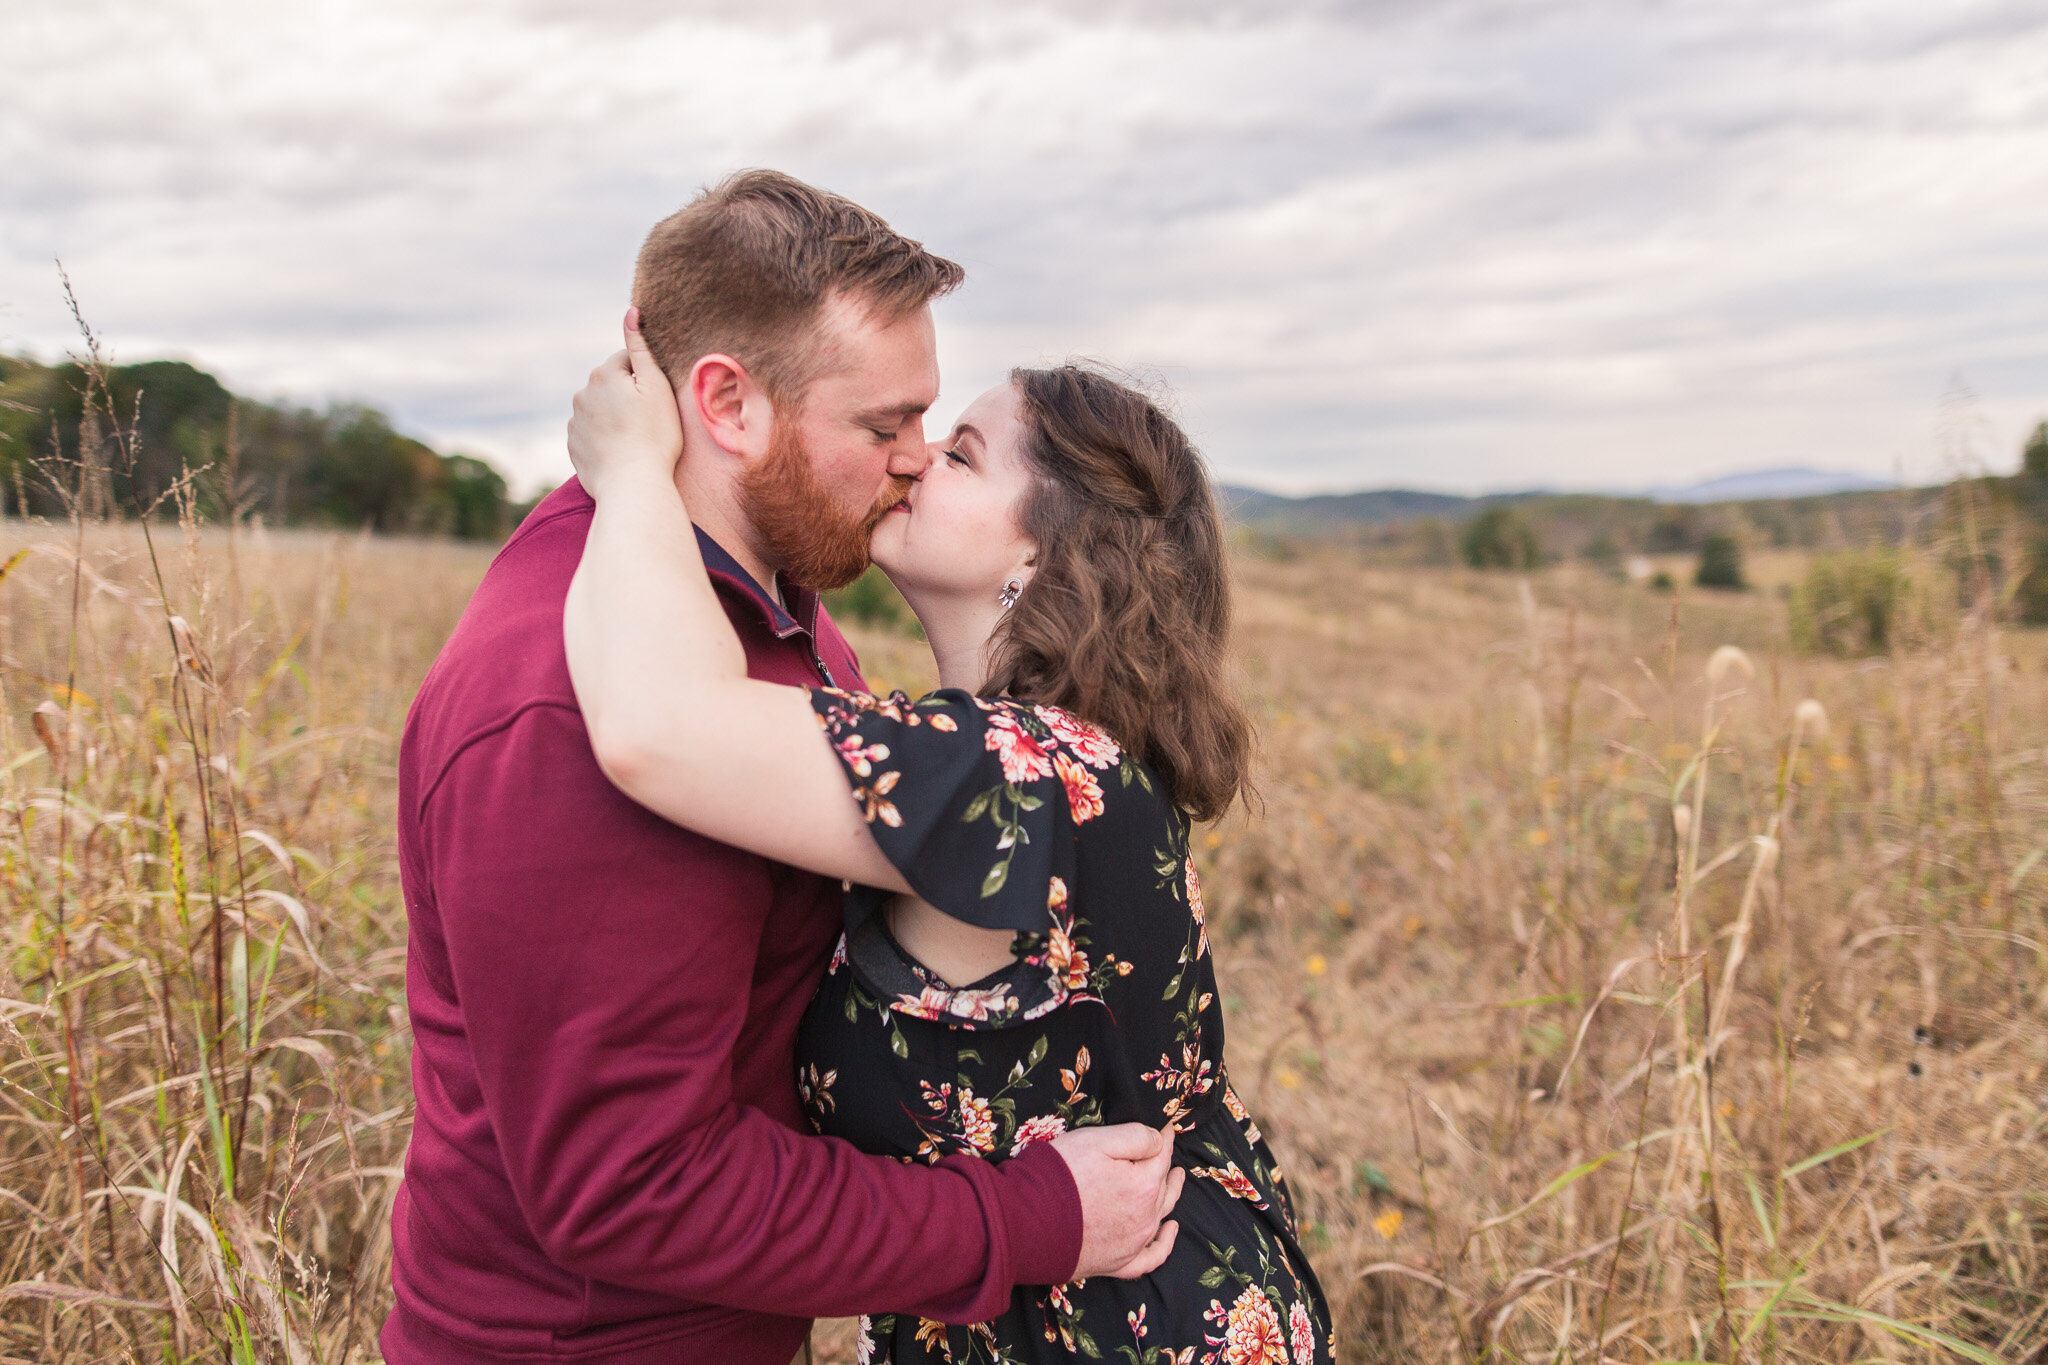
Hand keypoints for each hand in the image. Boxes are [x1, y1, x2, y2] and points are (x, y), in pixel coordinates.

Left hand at [566, 308, 683, 500]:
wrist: (633, 485)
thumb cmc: (654, 436)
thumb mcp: (656, 386)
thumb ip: (640, 348)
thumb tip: (631, 312)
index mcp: (603, 374)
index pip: (627, 362)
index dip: (646, 379)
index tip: (657, 401)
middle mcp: (582, 393)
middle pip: (611, 385)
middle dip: (627, 396)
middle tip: (650, 422)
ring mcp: (575, 421)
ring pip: (600, 409)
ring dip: (614, 417)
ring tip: (635, 440)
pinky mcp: (574, 446)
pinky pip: (592, 434)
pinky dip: (604, 438)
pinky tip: (621, 452)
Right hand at [1051, 1124, 1184, 1280]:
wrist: (1025, 1223)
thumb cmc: (1058, 1176)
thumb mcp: (1096, 1140)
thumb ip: (1136, 1136)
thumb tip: (1160, 1139)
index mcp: (1144, 1184)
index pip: (1161, 1154)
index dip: (1164, 1137)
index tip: (1166, 1126)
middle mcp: (1144, 1216)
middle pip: (1163, 1185)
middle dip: (1167, 1165)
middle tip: (1167, 1150)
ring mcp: (1132, 1243)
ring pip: (1161, 1215)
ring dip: (1172, 1196)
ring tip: (1177, 1180)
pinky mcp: (1116, 1264)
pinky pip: (1151, 1257)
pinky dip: (1164, 1244)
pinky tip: (1169, 1232)